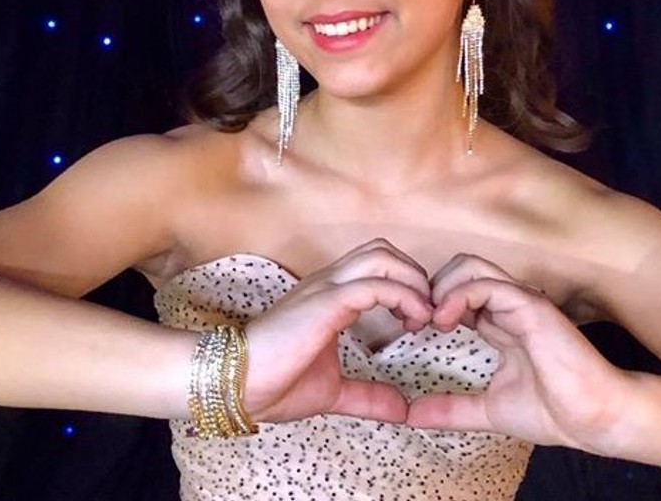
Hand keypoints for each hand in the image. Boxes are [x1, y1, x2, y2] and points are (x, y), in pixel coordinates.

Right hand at [243, 239, 432, 424]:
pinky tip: (412, 322)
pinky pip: (375, 284)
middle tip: (425, 314)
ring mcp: (326, 288)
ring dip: (412, 281)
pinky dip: (403, 297)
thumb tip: (402, 410)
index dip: (405, 285)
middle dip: (414, 275)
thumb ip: (368, 396)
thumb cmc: (274, 383)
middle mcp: (328, 283)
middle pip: (383, 250)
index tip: (419, 321)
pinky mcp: (326, 302)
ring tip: (422, 317)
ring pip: (382, 257)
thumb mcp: (333, 392)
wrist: (235, 384)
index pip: (376, 265)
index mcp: (329, 296)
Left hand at [406, 254, 631, 450]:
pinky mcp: (531, 307)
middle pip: (458, 268)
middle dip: (429, 287)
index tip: (411, 330)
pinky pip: (487, 284)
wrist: (595, 420)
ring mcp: (521, 302)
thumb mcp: (488, 410)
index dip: (430, 303)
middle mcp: (509, 306)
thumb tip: (411, 415)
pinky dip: (459, 295)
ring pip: (470, 266)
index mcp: (501, 323)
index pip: (457, 292)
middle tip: (414, 322)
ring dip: (441, 287)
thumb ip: (452, 409)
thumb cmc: (554, 412)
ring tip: (430, 320)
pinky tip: (445, 321)